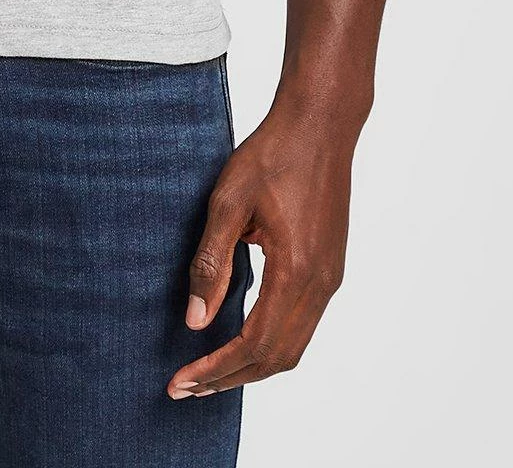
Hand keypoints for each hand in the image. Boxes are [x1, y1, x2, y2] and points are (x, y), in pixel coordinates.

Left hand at [166, 101, 352, 397]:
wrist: (320, 124)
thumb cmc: (272, 154)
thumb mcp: (229, 202)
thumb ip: (211, 262)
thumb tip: (195, 321)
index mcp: (296, 271)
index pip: (254, 343)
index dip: (216, 369)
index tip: (182, 382)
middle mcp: (320, 284)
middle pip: (277, 358)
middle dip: (231, 378)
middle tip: (186, 387)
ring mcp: (330, 278)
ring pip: (293, 346)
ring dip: (252, 366)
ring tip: (210, 372)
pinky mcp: (330, 269)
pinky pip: (302, 324)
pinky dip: (271, 344)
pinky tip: (243, 338)